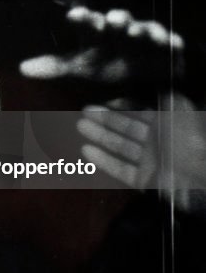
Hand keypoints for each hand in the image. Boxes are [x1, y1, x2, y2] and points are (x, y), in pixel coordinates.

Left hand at [20, 6, 183, 86]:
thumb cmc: (107, 65)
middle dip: (115, 19)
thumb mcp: (80, 68)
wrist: (142, 72)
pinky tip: (173, 44)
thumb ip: (54, 67)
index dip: (82, 18)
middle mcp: (121, 30)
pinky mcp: (165, 47)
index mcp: (98, 33)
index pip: (87, 22)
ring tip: (135, 31)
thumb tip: (22, 68)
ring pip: (143, 29)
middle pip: (117, 21)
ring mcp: (145, 37)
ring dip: (141, 29)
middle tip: (112, 20)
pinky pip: (170, 43)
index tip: (74, 15)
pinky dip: (171, 42)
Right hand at [79, 94, 205, 208]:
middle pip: (126, 127)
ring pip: (120, 146)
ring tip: (80, 127)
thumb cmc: (188, 140)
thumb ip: (165, 100)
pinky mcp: (144, 180)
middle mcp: (156, 141)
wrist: (199, 175)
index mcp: (166, 123)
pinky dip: (103, 160)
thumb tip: (154, 92)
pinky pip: (120, 169)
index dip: (120, 107)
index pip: (138, 112)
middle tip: (83, 112)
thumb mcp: (179, 111)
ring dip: (100, 136)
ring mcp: (150, 161)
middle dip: (105, 119)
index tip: (101, 102)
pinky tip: (86, 151)